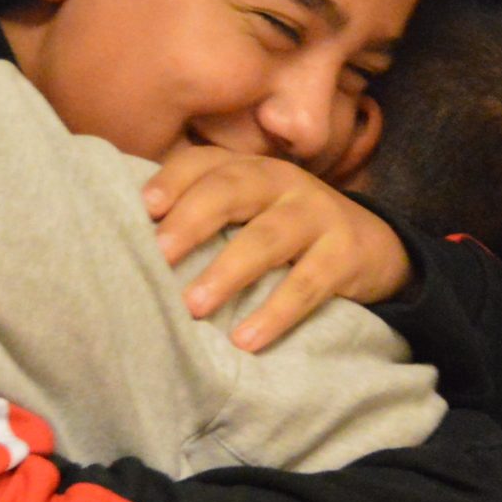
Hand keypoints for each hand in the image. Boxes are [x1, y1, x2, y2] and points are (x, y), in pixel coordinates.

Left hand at [141, 147, 413, 351]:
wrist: (374, 246)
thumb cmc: (286, 232)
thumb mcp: (249, 212)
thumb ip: (201, 216)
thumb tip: (127, 243)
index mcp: (249, 168)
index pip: (205, 162)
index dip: (173, 180)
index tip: (142, 207)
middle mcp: (282, 182)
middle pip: (233, 189)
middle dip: (192, 220)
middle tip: (158, 257)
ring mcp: (317, 214)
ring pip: (268, 238)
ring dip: (228, 271)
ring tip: (193, 306)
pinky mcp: (345, 254)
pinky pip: (308, 283)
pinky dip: (276, 311)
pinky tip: (246, 338)